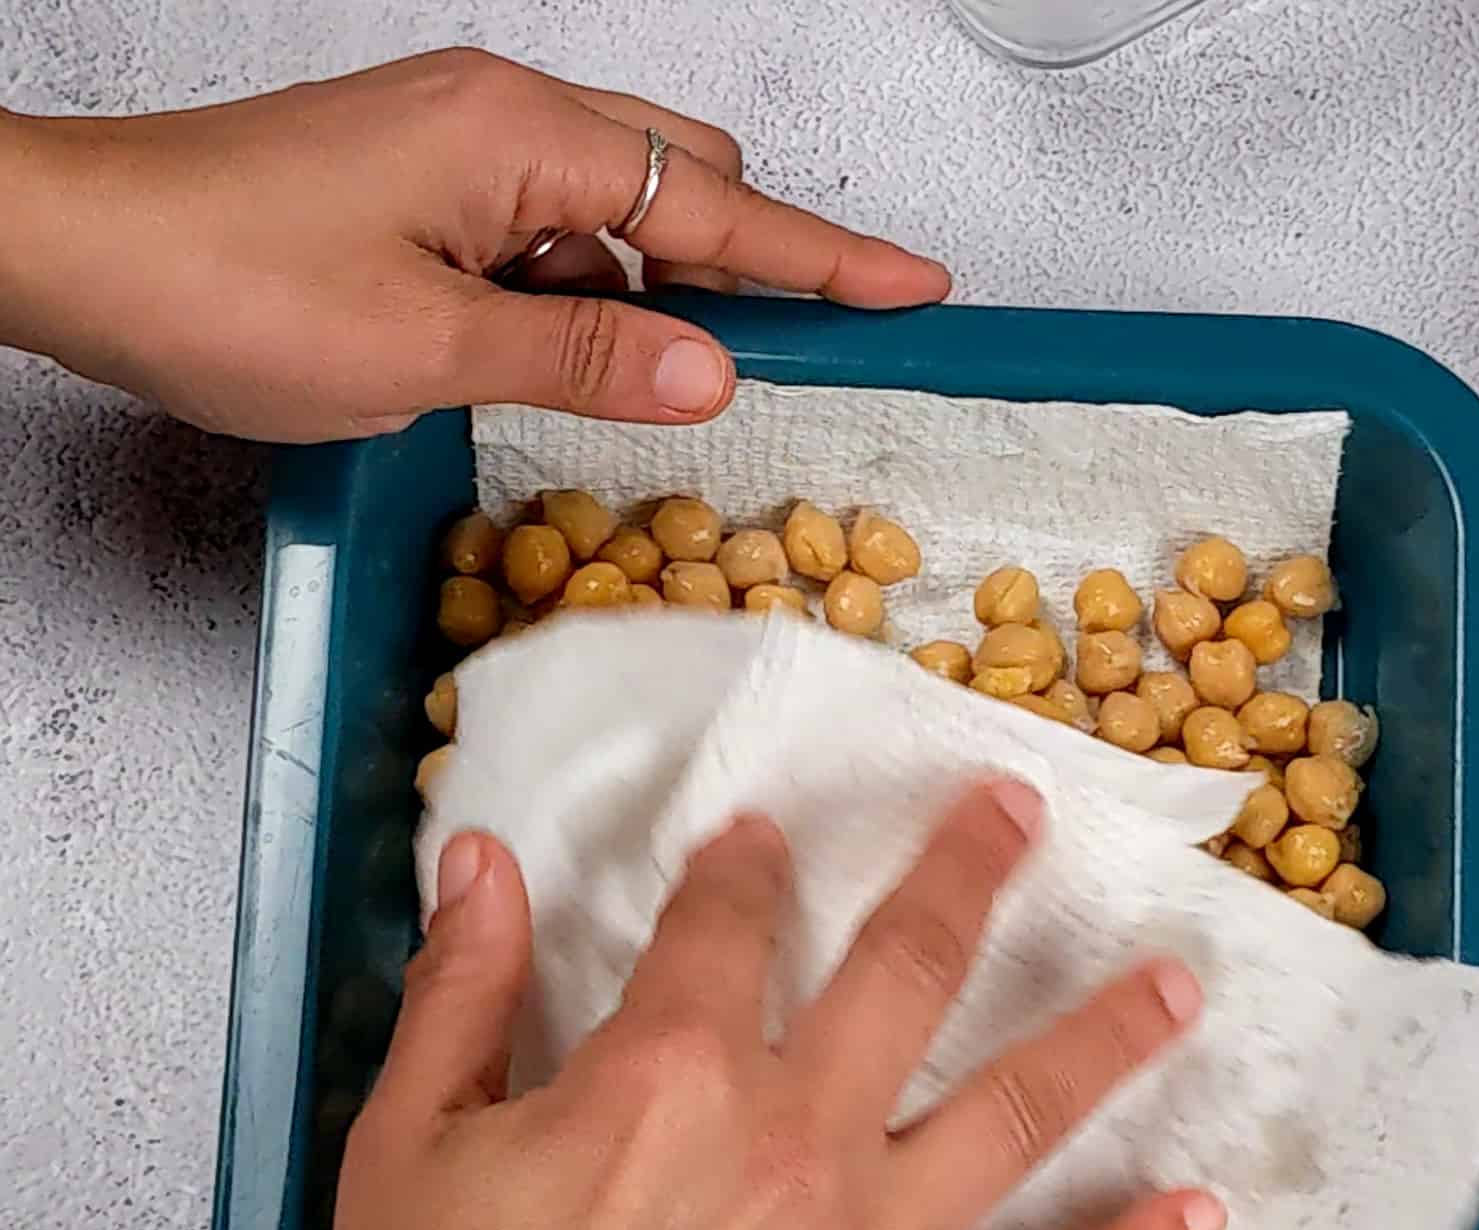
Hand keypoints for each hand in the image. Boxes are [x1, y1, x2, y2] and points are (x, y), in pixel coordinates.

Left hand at [0, 49, 948, 440]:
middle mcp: (502, 120)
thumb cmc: (225, 282)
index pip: (715, 207)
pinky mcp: (429, 188)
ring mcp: (463, 151)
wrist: (77, 252)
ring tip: (660, 379)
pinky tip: (571, 358)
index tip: (916, 286)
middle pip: (683, 182)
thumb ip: (587, 359)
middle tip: (823, 345)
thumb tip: (714, 373)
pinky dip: (585, 300)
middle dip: (756, 267)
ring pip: (617, 216)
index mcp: (519, 138)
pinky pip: (551, 239)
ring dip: (655, 296)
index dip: (826, 258)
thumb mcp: (430, 350)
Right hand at [323, 783, 1222, 1229]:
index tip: (766, 842)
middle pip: (909, 969)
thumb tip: (482, 854)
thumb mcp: (405, 1143)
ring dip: (1105, 1039)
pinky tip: (1204, 1219)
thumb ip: (459, 988)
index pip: (729, 927)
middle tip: (1023, 812)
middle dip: (970, 875)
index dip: (745, 870)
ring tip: (1180, 984)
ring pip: (1018, 1116)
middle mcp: (800, 1137)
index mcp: (673, 1070)